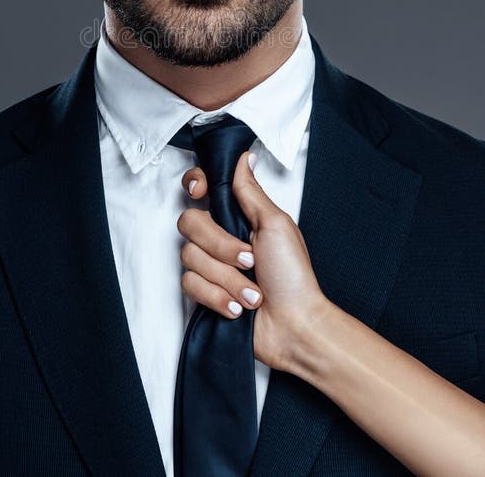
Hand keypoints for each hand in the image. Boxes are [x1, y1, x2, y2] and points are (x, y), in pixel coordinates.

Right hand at [177, 150, 330, 372]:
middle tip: (250, 259)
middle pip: (190, 223)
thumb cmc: (293, 276)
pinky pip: (190, 285)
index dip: (194, 184)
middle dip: (221, 246)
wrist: (294, 326)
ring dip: (227, 279)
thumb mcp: (275, 225)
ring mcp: (211, 265)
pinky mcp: (205, 292)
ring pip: (190, 257)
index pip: (202, 187)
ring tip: (253, 293)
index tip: (200, 192)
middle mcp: (221, 237)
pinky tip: (239, 307)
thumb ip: (250, 191)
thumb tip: (244, 157)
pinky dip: (218, 297)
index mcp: (239, 216)